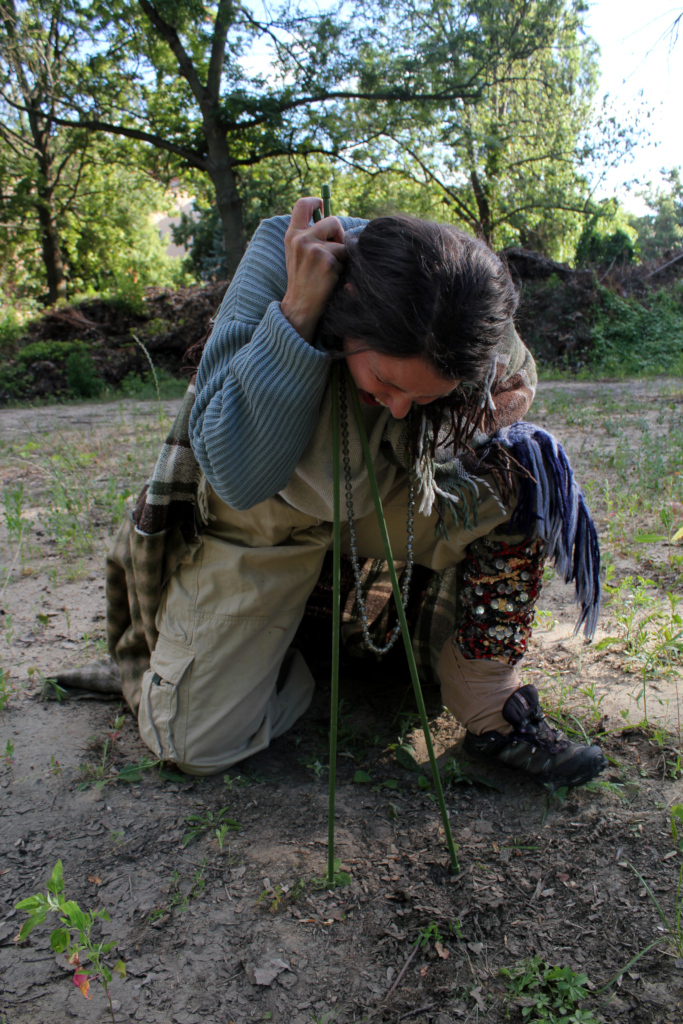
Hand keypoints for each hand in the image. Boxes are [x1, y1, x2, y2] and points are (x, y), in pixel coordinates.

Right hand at [280, 197, 345, 343]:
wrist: (300, 307)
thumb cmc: (303, 282)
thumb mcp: (298, 255)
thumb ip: (309, 236)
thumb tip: (332, 222)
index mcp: (292, 235)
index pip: (302, 205)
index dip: (315, 201)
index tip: (322, 204)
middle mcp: (301, 238)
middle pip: (332, 220)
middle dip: (339, 234)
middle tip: (334, 252)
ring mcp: (313, 248)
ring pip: (342, 240)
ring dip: (342, 253)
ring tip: (330, 269)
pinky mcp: (327, 260)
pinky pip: (347, 255)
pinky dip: (344, 266)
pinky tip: (333, 277)